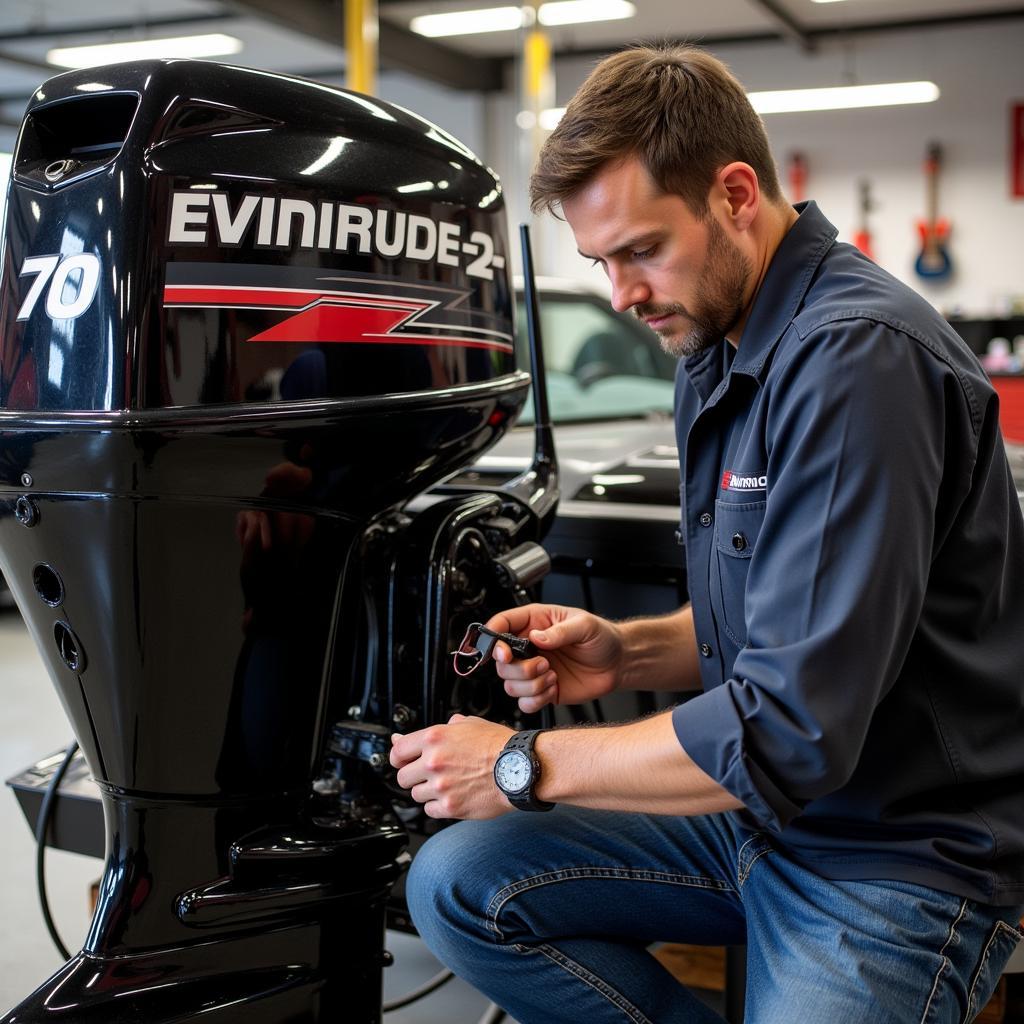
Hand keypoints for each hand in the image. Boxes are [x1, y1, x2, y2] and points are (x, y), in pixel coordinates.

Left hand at [390, 714, 514, 819]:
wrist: (521, 768)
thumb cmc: (499, 745)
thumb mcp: (469, 725)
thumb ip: (440, 730)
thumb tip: (410, 737)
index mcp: (435, 738)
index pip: (398, 752)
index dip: (399, 757)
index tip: (403, 761)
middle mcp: (434, 762)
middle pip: (403, 777)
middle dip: (413, 776)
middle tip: (429, 774)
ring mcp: (441, 786)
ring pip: (416, 794)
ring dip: (428, 791)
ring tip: (448, 784)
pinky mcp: (450, 807)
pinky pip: (430, 810)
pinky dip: (439, 805)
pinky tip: (453, 795)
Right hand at [486, 604, 622, 713]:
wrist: (617, 663)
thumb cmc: (602, 637)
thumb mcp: (584, 626)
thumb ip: (559, 631)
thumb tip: (537, 637)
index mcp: (534, 623)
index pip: (501, 625)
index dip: (494, 639)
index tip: (504, 652)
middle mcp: (529, 647)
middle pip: (501, 663)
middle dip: (519, 669)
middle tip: (544, 664)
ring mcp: (533, 670)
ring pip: (510, 685)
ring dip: (531, 685)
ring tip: (552, 676)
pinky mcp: (541, 691)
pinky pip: (524, 703)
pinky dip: (536, 700)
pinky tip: (553, 688)